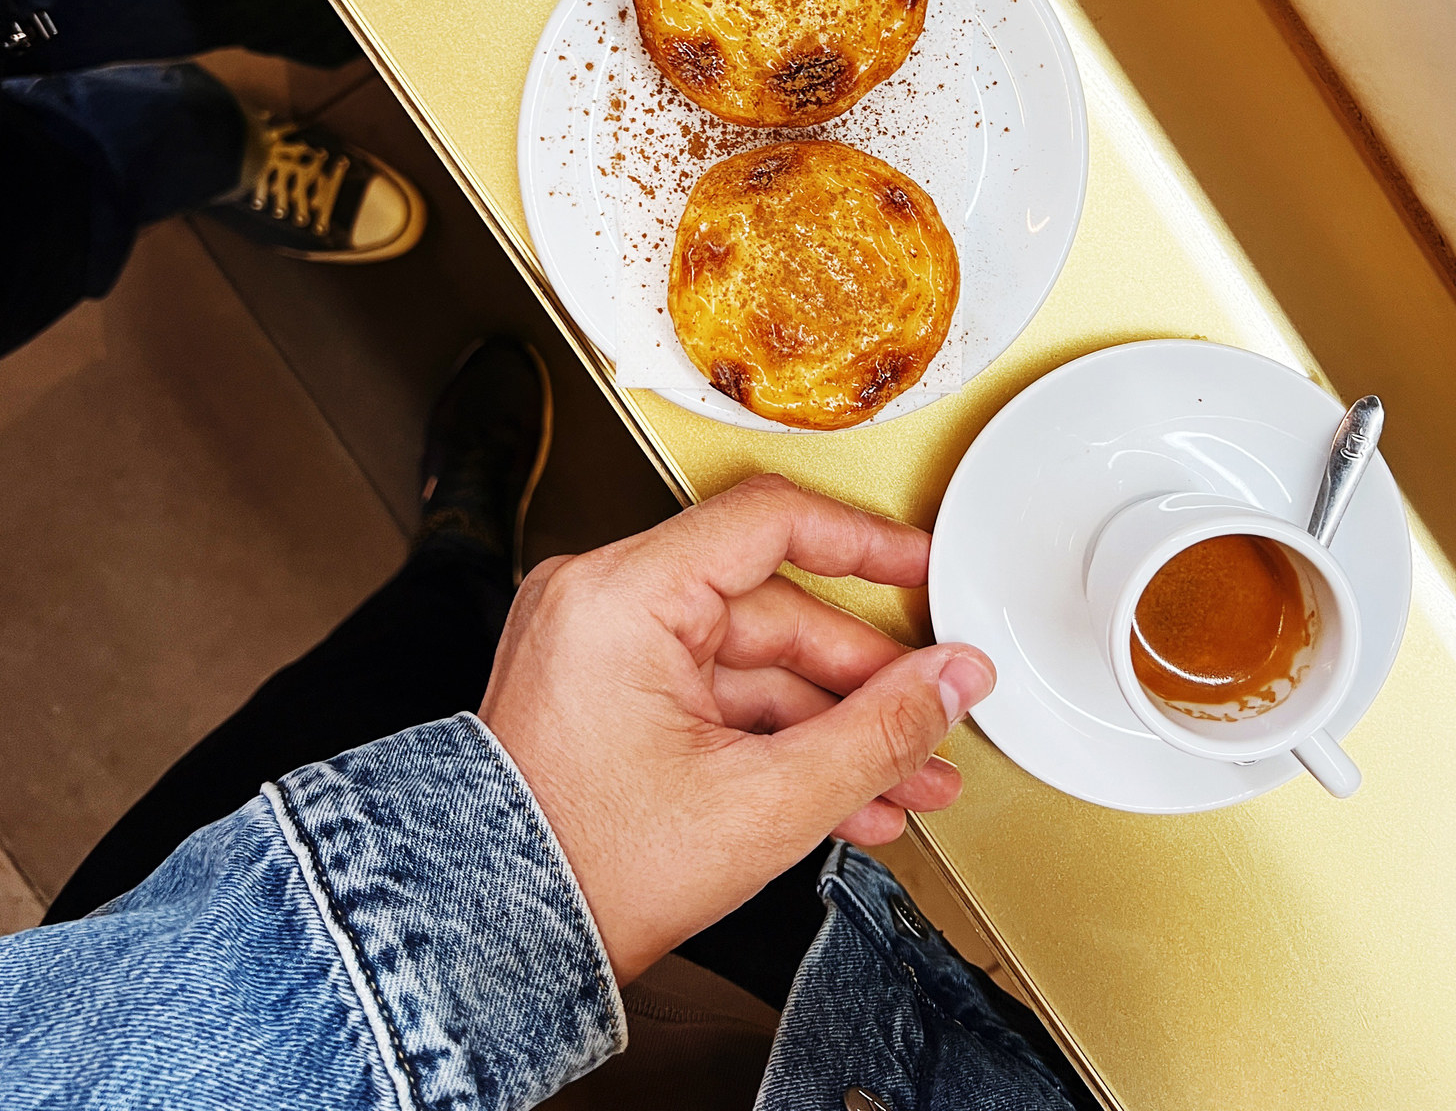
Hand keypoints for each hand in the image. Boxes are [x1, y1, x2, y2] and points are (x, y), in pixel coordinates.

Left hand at [480, 473, 995, 985]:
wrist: (492, 944)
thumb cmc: (587, 870)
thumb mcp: (764, 804)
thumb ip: (879, 732)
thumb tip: (950, 681)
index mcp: (621, 595)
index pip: (768, 522)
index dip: (863, 544)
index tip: (923, 568)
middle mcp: (601, 600)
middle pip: (772, 610)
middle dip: (864, 683)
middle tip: (932, 719)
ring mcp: (600, 644)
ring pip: (751, 664)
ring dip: (830, 726)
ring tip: (903, 781)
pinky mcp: (603, 689)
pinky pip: (712, 694)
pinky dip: (774, 738)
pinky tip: (841, 792)